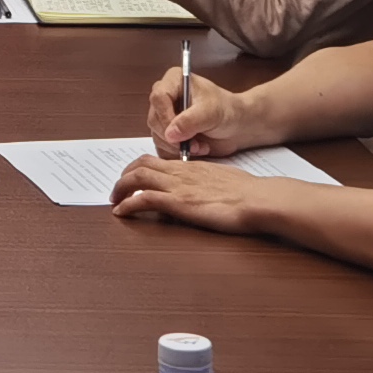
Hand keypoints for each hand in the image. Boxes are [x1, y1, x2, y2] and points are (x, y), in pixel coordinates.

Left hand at [109, 155, 273, 230]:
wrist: (259, 199)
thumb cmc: (248, 192)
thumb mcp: (222, 181)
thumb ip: (206, 183)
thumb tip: (200, 192)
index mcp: (191, 166)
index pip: (156, 160)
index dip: (139, 167)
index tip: (131, 178)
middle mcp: (181, 172)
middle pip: (141, 165)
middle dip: (124, 176)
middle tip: (116, 189)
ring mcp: (179, 186)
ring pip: (138, 178)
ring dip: (120, 188)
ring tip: (114, 200)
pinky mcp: (179, 202)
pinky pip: (145, 199)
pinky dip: (128, 204)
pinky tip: (121, 212)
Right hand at [141, 66, 259, 155]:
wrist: (235, 126)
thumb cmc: (226, 111)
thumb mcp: (211, 112)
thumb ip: (190, 121)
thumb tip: (170, 134)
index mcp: (173, 81)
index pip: (158, 97)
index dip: (165, 117)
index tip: (178, 133)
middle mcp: (165, 98)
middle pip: (154, 119)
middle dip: (174, 137)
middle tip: (194, 144)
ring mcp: (164, 116)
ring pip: (157, 136)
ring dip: (178, 147)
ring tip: (200, 146)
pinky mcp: (167, 133)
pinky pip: (162, 147)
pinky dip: (177, 154)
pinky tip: (195, 150)